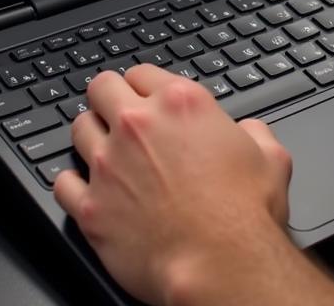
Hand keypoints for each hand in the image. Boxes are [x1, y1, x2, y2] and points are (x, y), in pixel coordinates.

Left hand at [54, 65, 292, 305]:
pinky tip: (87, 187)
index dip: (145, 86)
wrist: (220, 262)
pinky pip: (62, 182)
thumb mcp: (271, 155)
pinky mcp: (91, 207)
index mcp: (181, 103)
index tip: (146, 98)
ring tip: (103, 148)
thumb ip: (253, 132)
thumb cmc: (245, 211)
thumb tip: (249, 132)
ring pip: (78, 128)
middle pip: (101, 88)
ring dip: (91, 135)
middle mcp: (138, 126)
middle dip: (109, 97)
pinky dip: (73, 182)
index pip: (142, 73)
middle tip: (117, 113)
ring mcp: (108, 165)